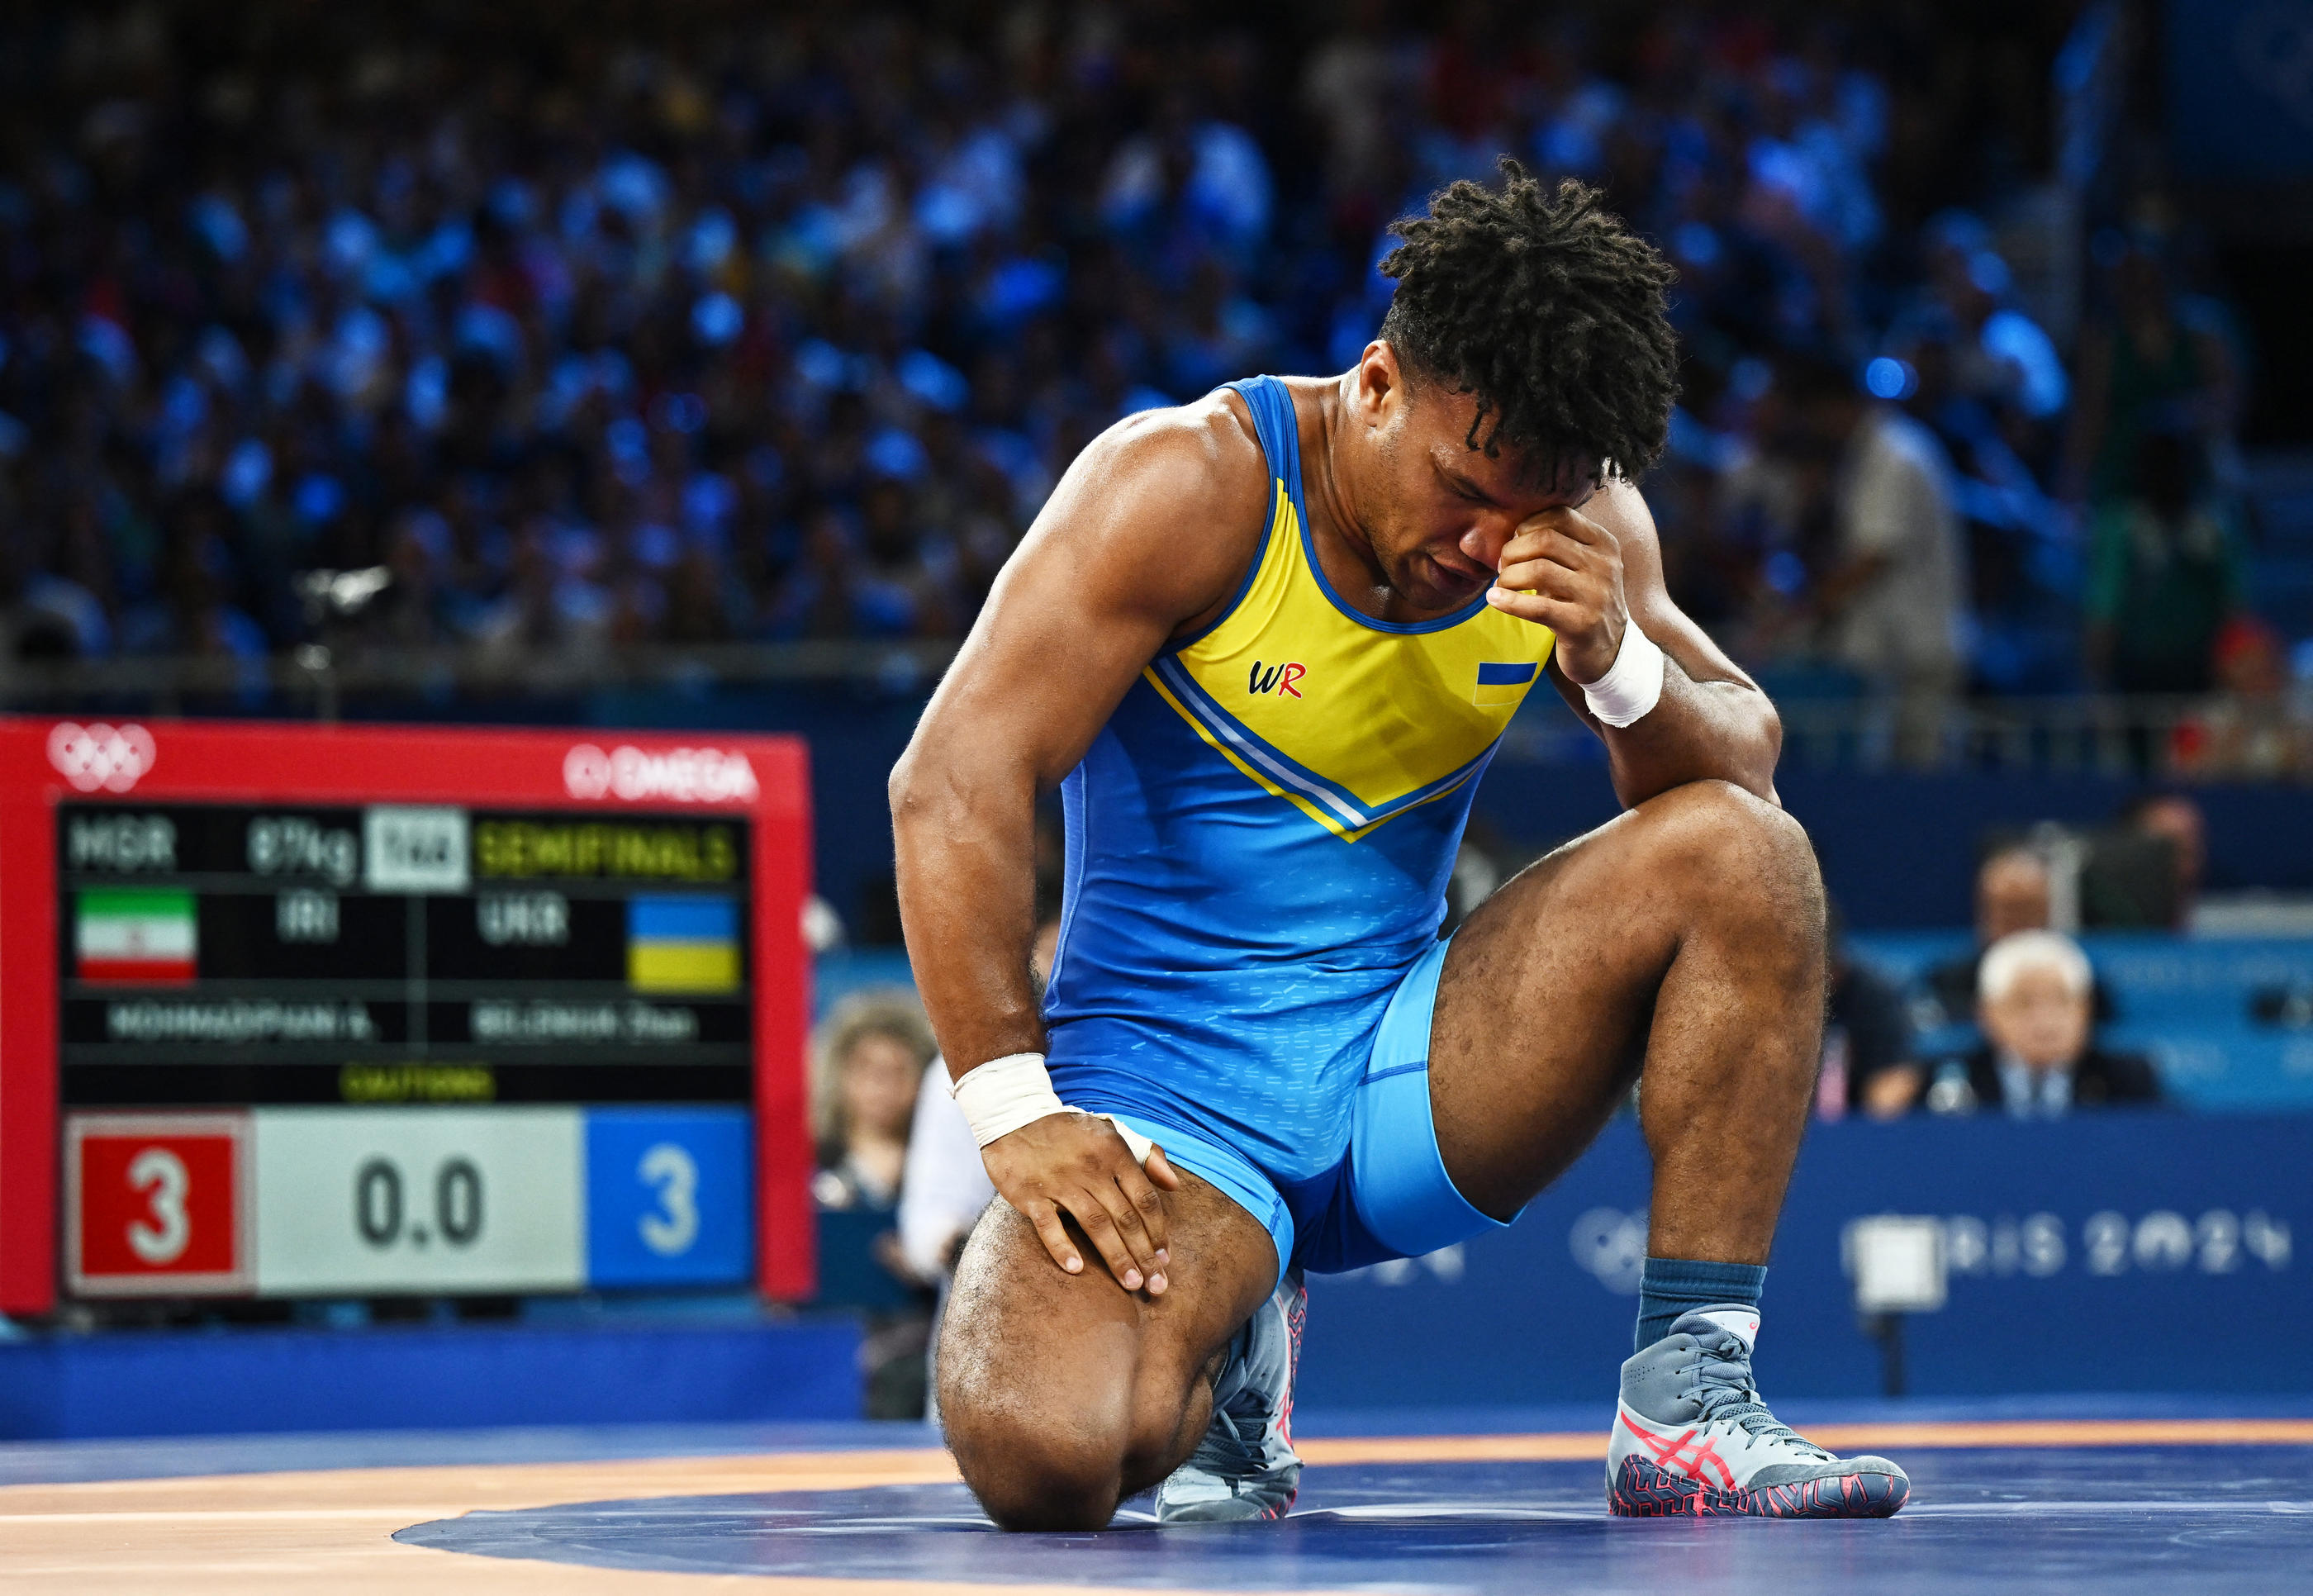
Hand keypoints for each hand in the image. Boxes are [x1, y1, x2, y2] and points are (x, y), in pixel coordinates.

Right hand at [981, 1111, 1177, 1293]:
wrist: (1015, 1118)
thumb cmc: (1070, 1132)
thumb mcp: (1112, 1132)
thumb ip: (1147, 1156)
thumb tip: (1174, 1185)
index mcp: (1114, 1153)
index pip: (1144, 1199)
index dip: (1158, 1232)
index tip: (1165, 1259)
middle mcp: (1091, 1168)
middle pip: (1125, 1218)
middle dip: (1144, 1255)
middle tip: (1157, 1285)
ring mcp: (1060, 1182)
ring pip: (1095, 1225)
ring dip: (1116, 1258)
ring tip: (1132, 1284)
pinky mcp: (1030, 1194)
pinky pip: (1048, 1225)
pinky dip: (1062, 1247)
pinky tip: (1076, 1269)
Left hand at [1480, 506, 1627, 684]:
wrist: (1609, 649)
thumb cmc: (1583, 601)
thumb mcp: (1581, 566)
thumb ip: (1557, 545)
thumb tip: (1509, 531)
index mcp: (1604, 544)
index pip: (1560, 516)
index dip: (1528, 525)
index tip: (1515, 541)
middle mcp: (1604, 565)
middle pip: (1545, 540)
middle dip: (1513, 551)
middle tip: (1502, 566)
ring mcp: (1596, 595)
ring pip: (1538, 570)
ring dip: (1508, 577)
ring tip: (1501, 585)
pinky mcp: (1581, 625)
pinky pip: (1537, 607)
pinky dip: (1508, 602)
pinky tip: (1494, 600)